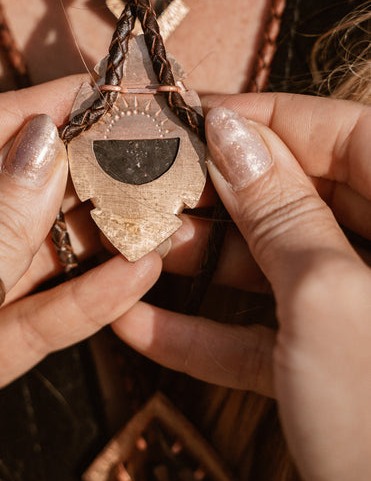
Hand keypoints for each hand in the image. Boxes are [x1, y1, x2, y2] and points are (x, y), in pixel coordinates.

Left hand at [0, 78, 161, 480]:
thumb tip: (39, 144)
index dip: (10, 115)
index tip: (80, 93)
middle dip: (58, 174)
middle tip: (126, 147)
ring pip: (11, 259)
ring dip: (80, 239)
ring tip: (145, 209)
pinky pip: (22, 320)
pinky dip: (76, 301)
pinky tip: (132, 276)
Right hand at [113, 93, 370, 480]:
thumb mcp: (327, 299)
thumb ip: (279, 210)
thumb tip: (231, 133)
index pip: (337, 132)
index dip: (261, 118)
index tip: (192, 117)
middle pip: (297, 195)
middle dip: (217, 195)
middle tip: (149, 186)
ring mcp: (360, 309)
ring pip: (275, 263)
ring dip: (200, 263)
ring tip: (132, 251)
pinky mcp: (333, 363)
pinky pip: (268, 333)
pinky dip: (210, 331)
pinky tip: (141, 325)